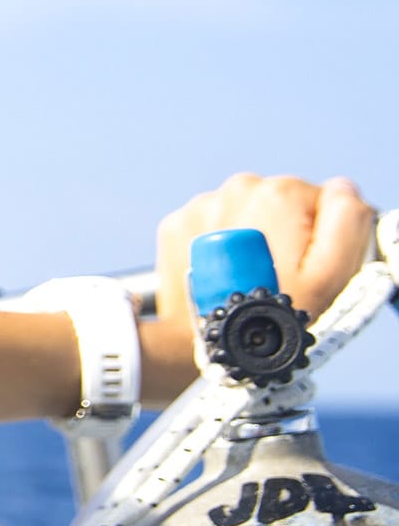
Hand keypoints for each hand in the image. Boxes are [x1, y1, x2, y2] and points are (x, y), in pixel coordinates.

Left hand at [156, 173, 377, 326]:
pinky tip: (225, 272)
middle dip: (286, 236)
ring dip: (251, 240)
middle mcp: (238, 188)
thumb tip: (342, 189)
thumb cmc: (274, 312)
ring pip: (246, 214)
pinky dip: (222, 247)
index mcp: (279, 193)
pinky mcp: (178, 222)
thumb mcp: (330, 274)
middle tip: (280, 274)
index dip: (321, 236)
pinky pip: (213, 226)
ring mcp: (203, 204)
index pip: (322, 201)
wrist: (210, 337)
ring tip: (250, 275)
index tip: (307, 265)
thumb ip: (348, 222)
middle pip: (281, 205)